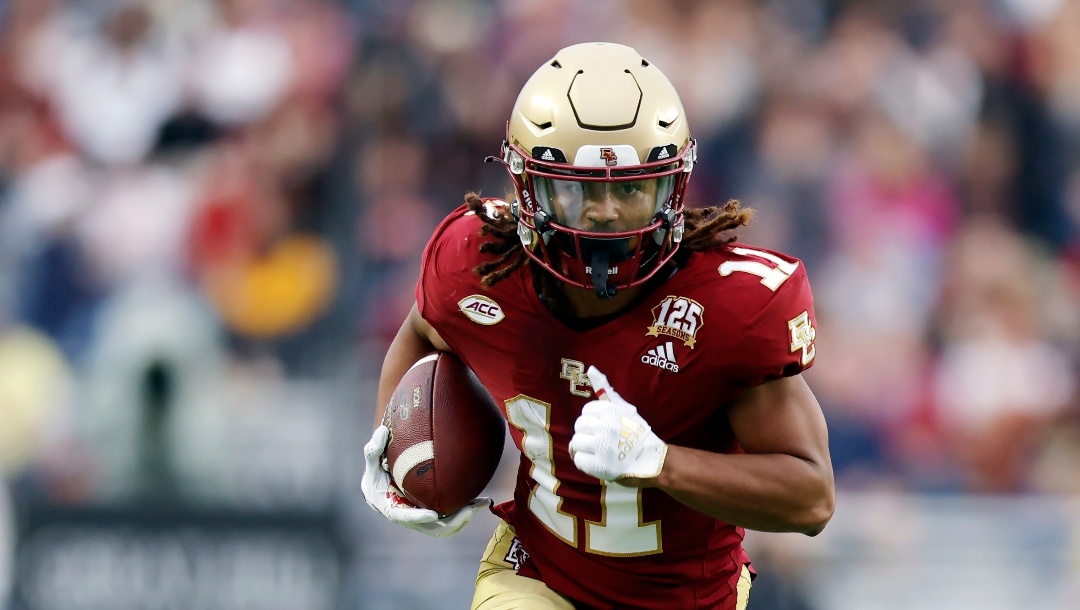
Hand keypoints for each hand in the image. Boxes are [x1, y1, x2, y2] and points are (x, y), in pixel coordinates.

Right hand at [362, 425, 489, 537]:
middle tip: (469, 511)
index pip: (404, 517)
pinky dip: (467, 511)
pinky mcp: (435, 515)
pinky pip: (452, 518)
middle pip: (432, 529)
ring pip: (446, 527)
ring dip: (464, 519)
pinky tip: (483, 501)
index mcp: (392, 507)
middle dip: (452, 523)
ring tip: (481, 504)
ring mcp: (423, 519)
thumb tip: (382, 431)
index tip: (433, 515)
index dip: (418, 518)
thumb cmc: (376, 472)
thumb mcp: (372, 461)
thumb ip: (374, 449)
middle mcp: (410, 518)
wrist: (382, 485)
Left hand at [569, 366, 668, 481]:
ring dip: (585, 448)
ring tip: (599, 451)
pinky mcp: (599, 466)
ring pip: (576, 443)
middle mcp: (605, 427)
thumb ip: (606, 389)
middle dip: (588, 433)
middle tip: (601, 439)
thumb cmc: (638, 434)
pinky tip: (598, 461)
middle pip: (579, 426)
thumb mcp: (624, 408)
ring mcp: (602, 447)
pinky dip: (586, 462)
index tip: (604, 426)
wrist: (655, 461)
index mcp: (611, 411)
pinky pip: (578, 460)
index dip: (594, 420)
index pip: (586, 411)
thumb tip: (591, 369)